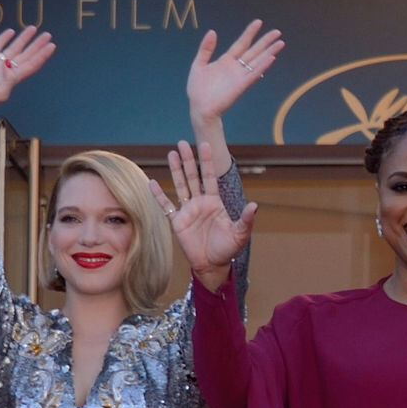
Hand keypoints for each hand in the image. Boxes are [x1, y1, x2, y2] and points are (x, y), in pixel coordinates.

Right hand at [0, 25, 52, 123]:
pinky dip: (4, 39)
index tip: (52, 45)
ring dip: (24, 39)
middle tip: (48, 35)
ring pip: (13, 48)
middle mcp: (6, 70)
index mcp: (12, 78)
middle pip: (26, 55)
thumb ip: (7, 83)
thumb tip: (10, 69)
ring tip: (33, 28)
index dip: (42, 55)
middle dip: (37, 45)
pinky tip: (11, 32)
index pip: (31, 64)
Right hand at [160, 142, 255, 277]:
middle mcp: (200, 202)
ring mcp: (187, 210)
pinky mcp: (177, 222)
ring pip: (180, 185)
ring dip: (175, 170)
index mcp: (214, 202)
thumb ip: (246, 220)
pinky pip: (166, 206)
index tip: (204, 144)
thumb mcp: (239, 234)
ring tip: (171, 153)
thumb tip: (254, 206)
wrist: (212, 265)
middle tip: (183, 142)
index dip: (207, 162)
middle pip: (192, 177)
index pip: (209, 177)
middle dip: (188, 160)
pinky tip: (151, 183)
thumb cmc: (227, 249)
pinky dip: (158, 195)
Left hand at [184, 20, 284, 123]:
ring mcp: (240, 76)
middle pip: (254, 51)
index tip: (258, 22)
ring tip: (281, 43)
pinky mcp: (241, 86)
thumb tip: (212, 32)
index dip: (250, 33)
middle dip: (266, 41)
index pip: (241, 43)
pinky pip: (254, 74)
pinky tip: (271, 58)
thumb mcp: (198, 65)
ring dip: (270, 52)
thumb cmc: (198, 90)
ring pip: (258, 61)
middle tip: (277, 32)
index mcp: (226, 61)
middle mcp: (236, 67)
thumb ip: (206, 49)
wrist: (199, 108)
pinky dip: (263, 66)